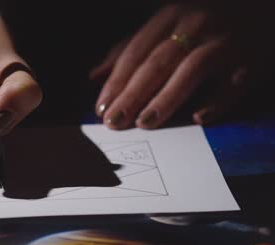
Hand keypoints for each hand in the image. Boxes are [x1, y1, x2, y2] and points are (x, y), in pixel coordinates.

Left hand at [90, 2, 272, 128]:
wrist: (256, 12)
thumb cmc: (202, 25)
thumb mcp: (163, 27)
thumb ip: (129, 49)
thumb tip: (95, 75)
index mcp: (169, 17)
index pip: (134, 53)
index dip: (116, 83)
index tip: (101, 109)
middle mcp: (194, 26)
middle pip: (157, 64)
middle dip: (132, 95)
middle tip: (114, 123)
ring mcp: (223, 42)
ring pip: (190, 71)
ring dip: (166, 99)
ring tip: (144, 123)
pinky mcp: (250, 59)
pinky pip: (234, 83)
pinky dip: (218, 101)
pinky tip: (199, 118)